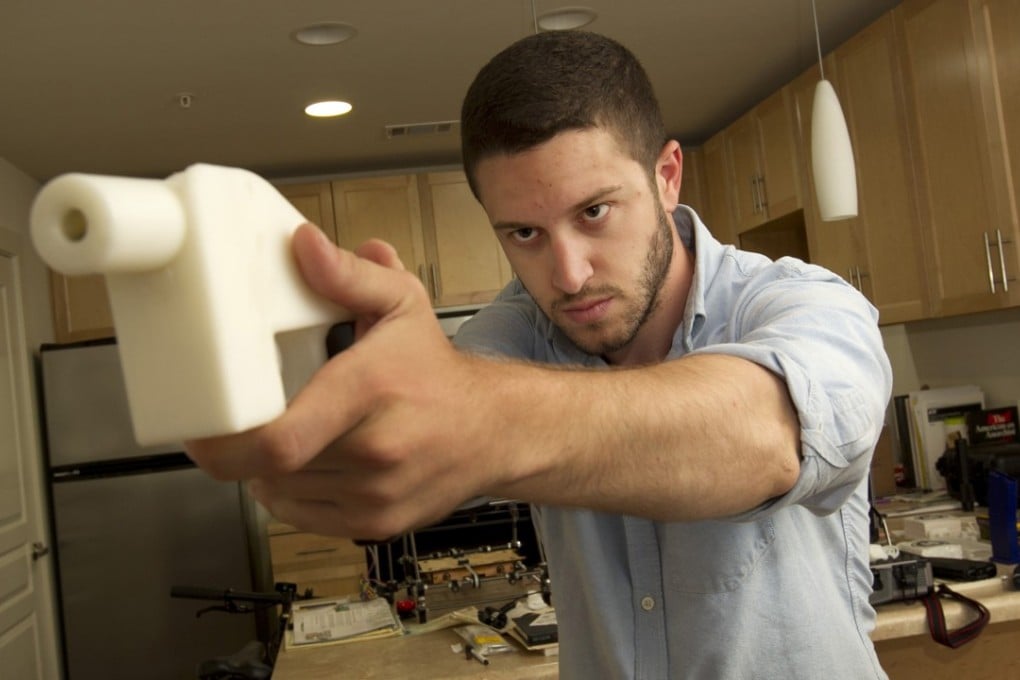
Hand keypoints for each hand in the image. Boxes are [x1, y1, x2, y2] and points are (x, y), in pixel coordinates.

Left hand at [185, 224, 501, 538]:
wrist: (493, 430)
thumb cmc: (439, 373)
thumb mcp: (400, 306)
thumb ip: (348, 275)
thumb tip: (304, 245)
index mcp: (371, 390)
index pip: (280, 439)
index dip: (225, 444)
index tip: (200, 430)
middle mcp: (375, 450)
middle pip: (271, 466)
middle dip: (245, 444)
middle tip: (239, 420)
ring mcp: (375, 495)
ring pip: (280, 493)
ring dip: (268, 467)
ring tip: (291, 431)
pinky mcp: (374, 525)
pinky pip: (301, 516)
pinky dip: (291, 491)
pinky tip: (310, 460)